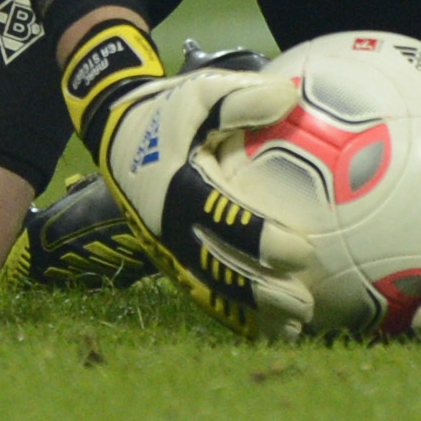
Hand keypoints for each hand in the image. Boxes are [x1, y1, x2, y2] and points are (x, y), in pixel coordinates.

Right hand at [60, 21, 313, 337]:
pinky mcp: (168, 259)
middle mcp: (166, 226)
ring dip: (249, 312)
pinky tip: (270, 328)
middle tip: (302, 303)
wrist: (118, 134)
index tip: (300, 249)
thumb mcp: (200, 92)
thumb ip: (241, 97)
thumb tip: (291, 98)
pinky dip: (235, 313)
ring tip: (293, 328)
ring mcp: (165, 248)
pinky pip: (203, 291)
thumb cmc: (169, 110)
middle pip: (215, 268)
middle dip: (258, 291)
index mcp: (174, 187)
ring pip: (208, 289)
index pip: (219, 217)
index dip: (257, 237)